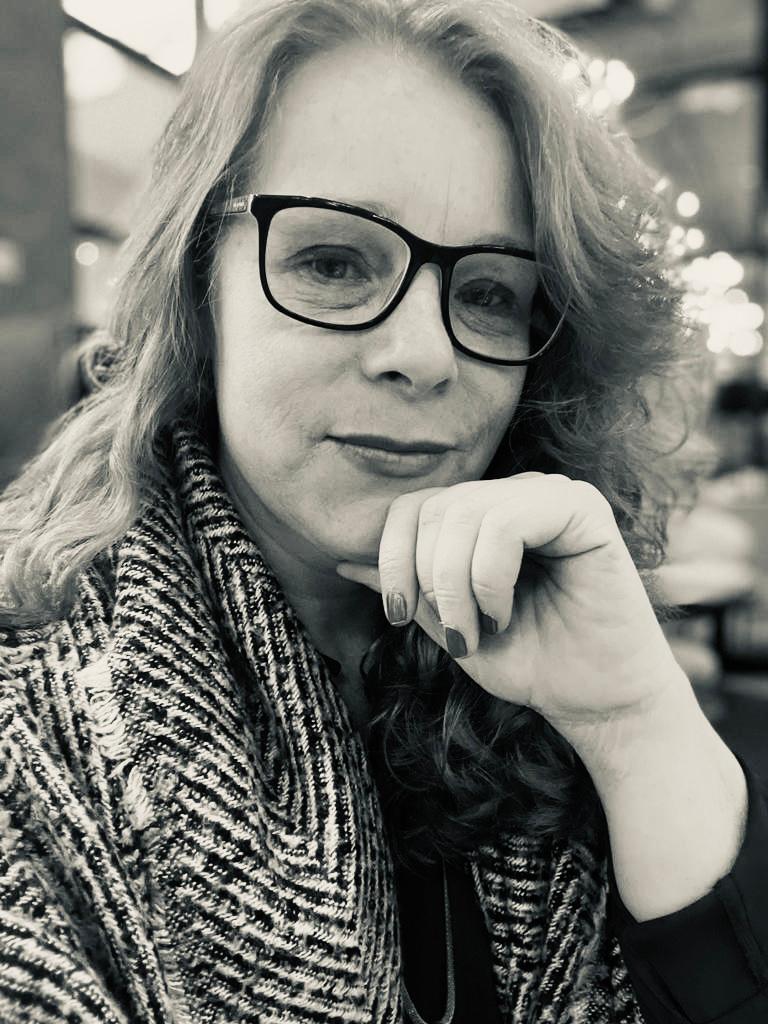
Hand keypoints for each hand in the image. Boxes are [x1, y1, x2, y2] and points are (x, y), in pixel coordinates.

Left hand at [336, 472, 686, 752]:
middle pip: (433, 509)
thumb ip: (407, 590)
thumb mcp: (448, 626)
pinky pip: (505, 523)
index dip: (391, 558)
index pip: (412, 506)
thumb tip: (344, 560)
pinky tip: (504, 614)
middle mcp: (516, 493)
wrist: (597, 702)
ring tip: (477, 633)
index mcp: (485, 513)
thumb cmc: (530, 663)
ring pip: (465, 513)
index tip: (397, 617)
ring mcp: (550, 494)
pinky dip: (489, 578)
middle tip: (455, 638)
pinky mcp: (582, 508)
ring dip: (456, 588)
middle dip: (427, 583)